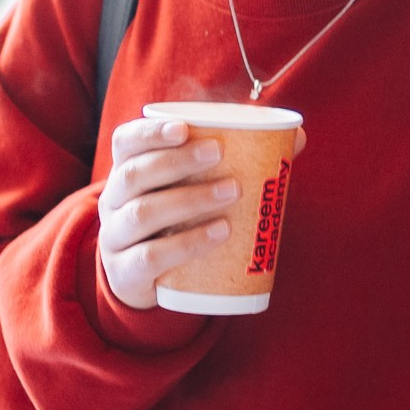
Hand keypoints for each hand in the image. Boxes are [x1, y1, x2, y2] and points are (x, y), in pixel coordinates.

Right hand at [98, 116, 241, 310]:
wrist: (148, 281)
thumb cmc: (178, 221)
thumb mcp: (193, 189)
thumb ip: (239, 161)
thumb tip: (296, 137)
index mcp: (128, 172)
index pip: (126, 142)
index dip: (150, 132)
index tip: (185, 128)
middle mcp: (113, 201)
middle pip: (134, 175)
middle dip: (176, 161)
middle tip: (219, 153)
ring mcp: (116, 238)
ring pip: (142, 213)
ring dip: (189, 199)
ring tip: (232, 192)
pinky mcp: (126, 274)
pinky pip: (151, 257)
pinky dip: (187, 243)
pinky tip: (220, 232)